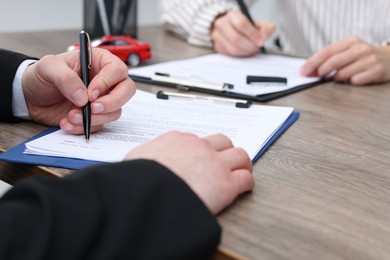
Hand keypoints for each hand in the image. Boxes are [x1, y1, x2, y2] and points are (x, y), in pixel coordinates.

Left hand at [22, 48, 134, 133]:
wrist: (32, 96)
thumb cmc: (43, 75)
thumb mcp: (48, 67)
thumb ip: (65, 78)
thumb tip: (83, 96)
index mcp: (99, 62)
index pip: (117, 70)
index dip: (107, 82)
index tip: (90, 93)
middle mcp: (106, 81)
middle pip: (126, 91)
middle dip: (112, 102)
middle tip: (93, 108)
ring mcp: (103, 100)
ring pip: (115, 111)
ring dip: (94, 118)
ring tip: (71, 116)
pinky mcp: (96, 116)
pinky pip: (100, 125)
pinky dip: (84, 127)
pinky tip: (67, 123)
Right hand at [124, 131, 254, 213]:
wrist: (146, 193)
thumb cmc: (138, 180)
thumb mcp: (136, 160)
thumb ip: (146, 157)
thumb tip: (142, 163)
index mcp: (176, 140)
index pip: (197, 140)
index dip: (203, 150)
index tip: (202, 158)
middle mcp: (198, 147)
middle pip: (222, 142)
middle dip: (225, 152)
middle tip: (225, 163)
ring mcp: (214, 164)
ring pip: (240, 155)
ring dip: (241, 164)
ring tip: (240, 172)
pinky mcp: (226, 184)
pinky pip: (246, 178)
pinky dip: (246, 183)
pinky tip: (241, 189)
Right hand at [211, 10, 274, 56]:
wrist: (229, 27)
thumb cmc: (244, 26)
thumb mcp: (255, 23)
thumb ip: (265, 28)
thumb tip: (266, 36)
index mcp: (232, 15)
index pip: (241, 24)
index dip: (253, 34)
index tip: (261, 41)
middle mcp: (222, 24)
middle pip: (236, 38)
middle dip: (250, 46)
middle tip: (257, 47)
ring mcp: (218, 37)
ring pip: (233, 49)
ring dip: (246, 52)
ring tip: (253, 50)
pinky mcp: (218, 47)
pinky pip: (230, 55)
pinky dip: (241, 55)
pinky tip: (246, 51)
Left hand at [300, 36, 389, 84]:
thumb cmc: (362, 56)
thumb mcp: (347, 50)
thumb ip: (330, 57)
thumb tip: (309, 69)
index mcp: (350, 41)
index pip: (326, 52)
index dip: (312, 63)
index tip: (303, 71)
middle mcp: (360, 49)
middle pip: (333, 62)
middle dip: (321, 72)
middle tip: (317, 77)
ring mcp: (369, 60)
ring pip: (343, 74)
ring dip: (337, 78)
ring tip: (340, 77)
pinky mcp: (377, 71)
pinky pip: (355, 81)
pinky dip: (350, 82)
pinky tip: (354, 79)